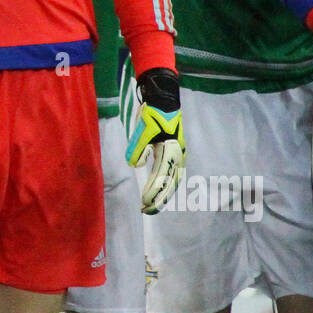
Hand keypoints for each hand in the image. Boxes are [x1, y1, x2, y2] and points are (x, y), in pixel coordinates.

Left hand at [125, 68, 184, 213]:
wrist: (164, 101)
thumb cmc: (153, 114)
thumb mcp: (143, 130)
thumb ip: (138, 148)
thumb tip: (135, 165)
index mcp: (171, 151)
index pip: (162, 178)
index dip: (153, 192)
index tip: (143, 202)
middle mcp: (177, 156)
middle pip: (170, 184)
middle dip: (159, 199)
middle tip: (145, 211)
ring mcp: (177, 155)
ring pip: (171, 181)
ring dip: (161, 194)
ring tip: (149, 206)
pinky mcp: (174, 154)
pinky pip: (170, 174)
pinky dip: (163, 185)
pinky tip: (154, 191)